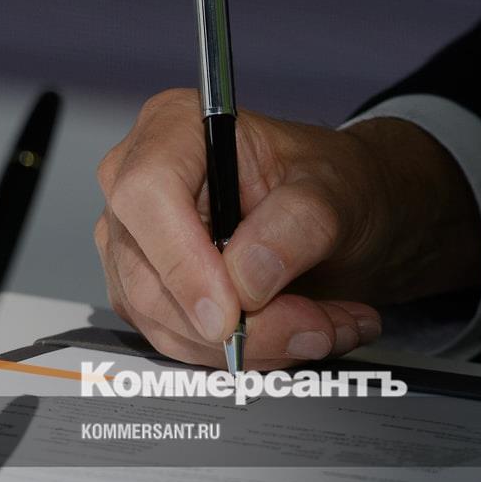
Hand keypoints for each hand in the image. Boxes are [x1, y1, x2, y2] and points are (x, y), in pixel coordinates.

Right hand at [94, 89, 480, 368]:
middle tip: (318, 327)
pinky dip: (250, 353)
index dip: (182, 262)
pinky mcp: (148, 293)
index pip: (147, 195)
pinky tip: (302, 332)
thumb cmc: (334, 180)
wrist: (344, 214)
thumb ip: (299, 223)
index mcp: (175, 128)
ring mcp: (137, 243)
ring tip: (329, 326)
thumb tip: (246, 278)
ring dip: (259, 343)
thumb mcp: (339, 188)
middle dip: (243, 321)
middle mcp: (139, 183)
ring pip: (168, 323)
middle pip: (152, 275)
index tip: (232, 312)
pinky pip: (183, 344)